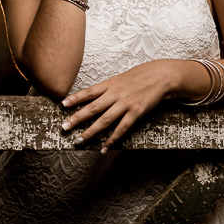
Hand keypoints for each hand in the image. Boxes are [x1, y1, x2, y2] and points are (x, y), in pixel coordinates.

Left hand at [60, 60, 175, 151]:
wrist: (161, 76)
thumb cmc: (141, 76)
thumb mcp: (122, 78)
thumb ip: (108, 87)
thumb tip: (93, 96)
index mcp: (111, 83)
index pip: (89, 92)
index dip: (75, 98)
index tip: (62, 105)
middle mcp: (116, 93)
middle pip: (93, 108)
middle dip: (77, 118)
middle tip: (64, 127)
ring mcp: (126, 103)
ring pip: (104, 120)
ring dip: (91, 132)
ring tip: (79, 140)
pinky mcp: (136, 112)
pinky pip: (122, 128)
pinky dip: (112, 139)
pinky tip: (105, 147)